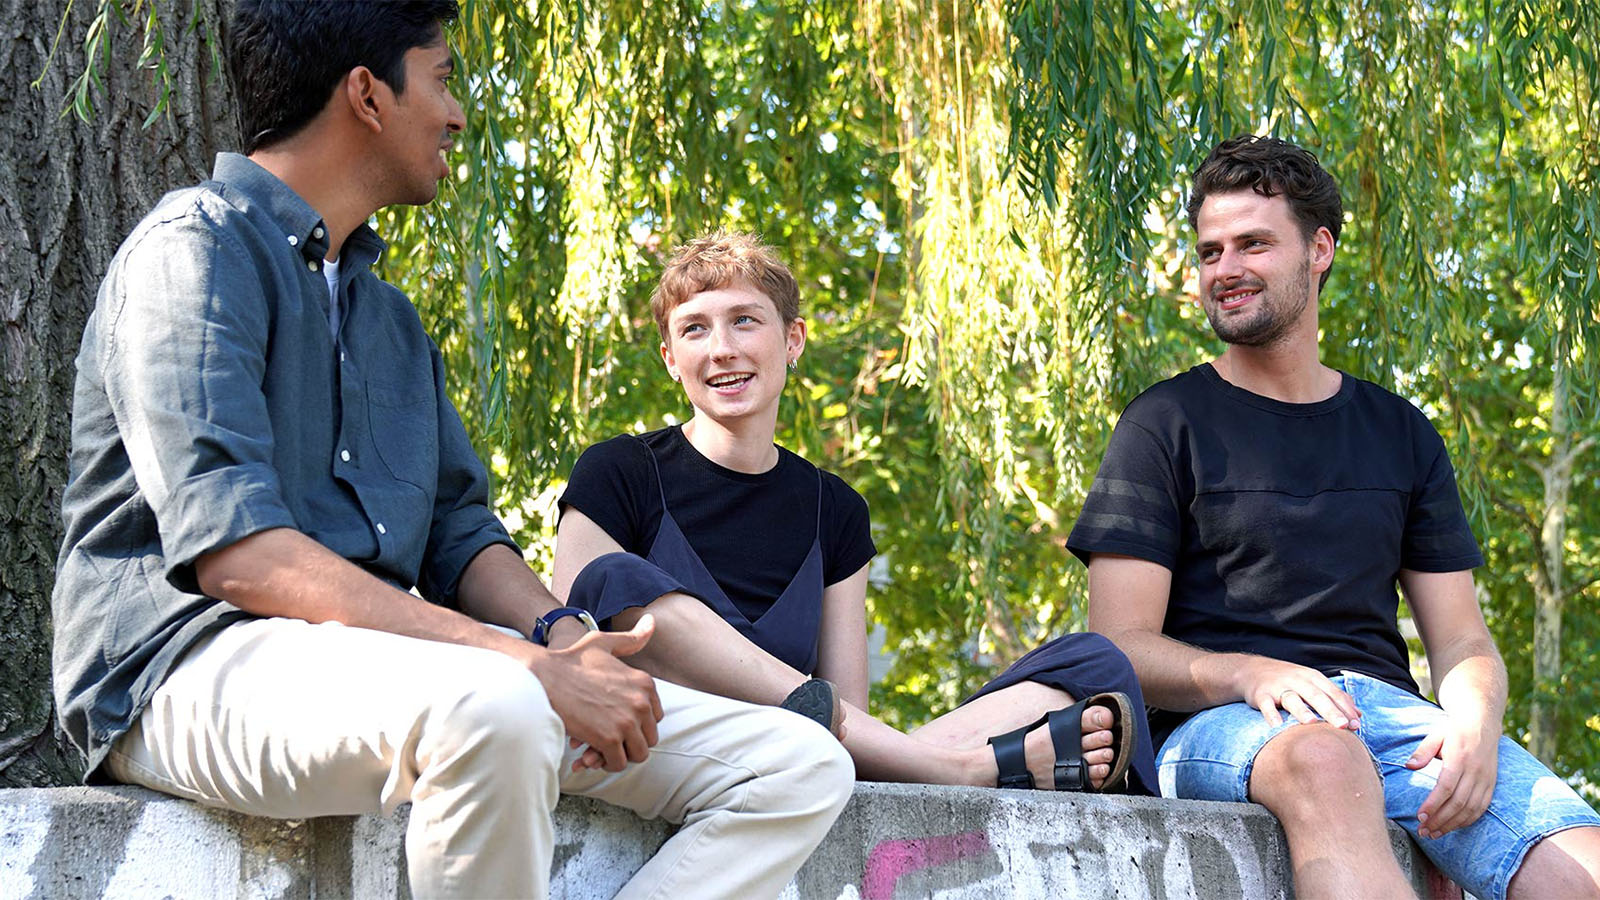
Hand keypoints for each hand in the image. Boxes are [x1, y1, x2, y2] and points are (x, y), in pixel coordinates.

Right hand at [524, 614, 662, 772]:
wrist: (544, 677)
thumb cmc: (571, 660)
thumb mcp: (604, 643)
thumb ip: (631, 639)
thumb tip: (651, 621)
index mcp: (644, 683)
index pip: (655, 717)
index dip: (636, 724)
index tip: (617, 723)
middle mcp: (641, 702)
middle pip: (649, 738)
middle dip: (629, 743)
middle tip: (608, 740)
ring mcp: (626, 722)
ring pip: (637, 754)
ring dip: (619, 755)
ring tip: (599, 748)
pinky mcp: (609, 738)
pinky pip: (617, 763)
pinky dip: (604, 763)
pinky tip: (589, 754)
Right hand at [1235, 657, 1360, 729]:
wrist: (1252, 670)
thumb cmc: (1289, 681)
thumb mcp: (1312, 684)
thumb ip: (1334, 699)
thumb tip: (1359, 716)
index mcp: (1314, 678)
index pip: (1333, 693)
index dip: (1345, 709)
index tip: (1356, 726)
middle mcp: (1298, 680)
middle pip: (1316, 696)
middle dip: (1330, 711)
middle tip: (1342, 726)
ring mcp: (1279, 687)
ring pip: (1292, 699)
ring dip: (1302, 710)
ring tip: (1311, 723)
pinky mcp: (1261, 694)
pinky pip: (1266, 705)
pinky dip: (1271, 715)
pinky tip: (1277, 726)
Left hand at [1408, 714, 1498, 838]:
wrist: (1482, 723)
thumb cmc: (1453, 729)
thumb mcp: (1435, 734)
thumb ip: (1422, 751)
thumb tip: (1409, 766)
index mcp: (1460, 758)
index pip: (1446, 787)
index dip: (1434, 804)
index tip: (1420, 816)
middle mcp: (1475, 771)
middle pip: (1458, 802)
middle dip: (1440, 820)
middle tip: (1423, 831)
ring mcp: (1486, 779)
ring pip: (1470, 809)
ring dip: (1452, 824)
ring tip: (1434, 834)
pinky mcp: (1492, 785)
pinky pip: (1481, 808)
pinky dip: (1468, 820)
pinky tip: (1453, 827)